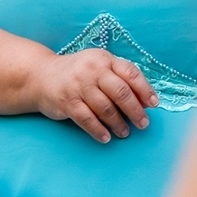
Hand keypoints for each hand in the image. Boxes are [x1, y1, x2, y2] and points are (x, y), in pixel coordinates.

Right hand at [36, 49, 157, 144]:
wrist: (42, 76)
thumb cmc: (79, 74)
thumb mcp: (99, 68)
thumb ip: (120, 79)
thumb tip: (145, 101)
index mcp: (105, 59)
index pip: (130, 72)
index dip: (145, 89)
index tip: (154, 104)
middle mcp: (92, 69)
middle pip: (120, 92)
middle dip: (135, 110)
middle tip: (143, 124)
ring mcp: (79, 85)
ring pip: (105, 108)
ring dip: (118, 123)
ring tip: (125, 132)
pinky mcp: (67, 101)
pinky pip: (87, 119)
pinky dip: (98, 130)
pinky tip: (106, 137)